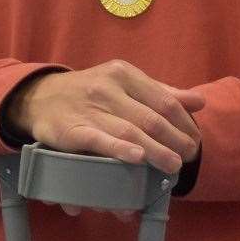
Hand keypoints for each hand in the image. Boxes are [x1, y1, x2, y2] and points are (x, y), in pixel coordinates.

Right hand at [6, 60, 205, 174]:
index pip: (163, 99)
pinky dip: (118, 148)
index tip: (195, 140)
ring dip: (155, 151)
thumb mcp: (124, 83)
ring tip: (172, 166)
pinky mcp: (70, 129)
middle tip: (187, 158)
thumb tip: (199, 101)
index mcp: (125, 74)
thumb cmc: (91, 91)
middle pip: (150, 118)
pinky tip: (136, 158)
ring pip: (129, 131)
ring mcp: (89, 108)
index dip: (183, 122)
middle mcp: (108, 88)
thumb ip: (160, 92)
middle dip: (174, 140)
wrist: (40, 97)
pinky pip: (97, 139)